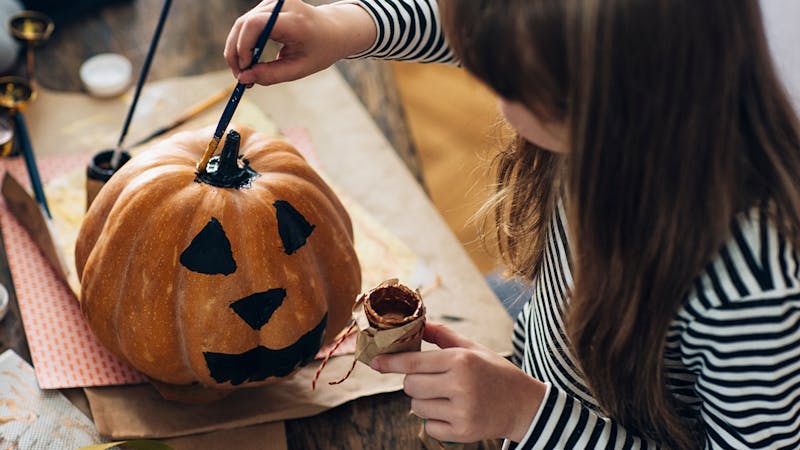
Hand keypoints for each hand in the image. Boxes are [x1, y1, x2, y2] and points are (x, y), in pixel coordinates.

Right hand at [224, 0, 375, 85]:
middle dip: (235, 51)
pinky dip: (243, 42)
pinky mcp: (268, 4)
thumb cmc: (319, 50)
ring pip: (242, 23)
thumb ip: (271, 75)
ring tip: (244, 71)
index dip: (243, 46)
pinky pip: (247, 23)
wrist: (333, 30)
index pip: (256, 24)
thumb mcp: (300, 68)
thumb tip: (243, 79)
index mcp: (295, 20)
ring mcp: (274, 1)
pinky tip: (249, 59)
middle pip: (244, 23)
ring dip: (236, 48)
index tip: (244, 70)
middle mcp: (282, 4)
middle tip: (239, 76)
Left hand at [370, 322, 546, 442]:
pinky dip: (434, 419)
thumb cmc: (495, 372)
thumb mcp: (473, 349)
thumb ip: (443, 336)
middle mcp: (460, 385)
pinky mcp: (462, 431)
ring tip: (445, 396)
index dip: (390, 362)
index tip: (374, 361)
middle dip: (413, 382)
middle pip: (410, 386)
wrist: (524, 406)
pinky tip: (453, 411)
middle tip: (431, 380)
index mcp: (461, 361)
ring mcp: (461, 411)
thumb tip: (417, 323)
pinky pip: (429, 425)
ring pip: (417, 407)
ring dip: (423, 401)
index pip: (413, 363)